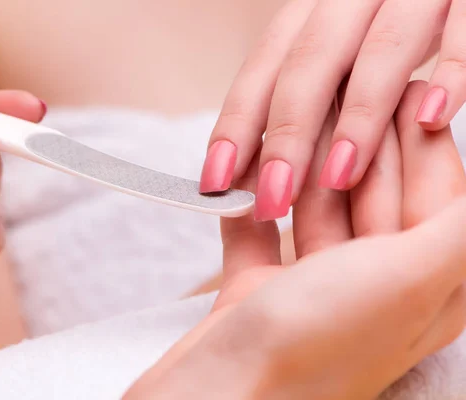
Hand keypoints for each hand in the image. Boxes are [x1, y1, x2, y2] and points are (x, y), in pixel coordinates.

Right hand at [125, 81, 465, 398]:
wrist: (221, 395)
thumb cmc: (319, 343)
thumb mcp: (411, 277)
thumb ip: (458, 227)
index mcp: (424, 284)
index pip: (436, 193)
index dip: (420, 140)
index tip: (401, 90)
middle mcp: (371, 283)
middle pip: (372, 193)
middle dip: (354, 145)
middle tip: (332, 96)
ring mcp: (312, 285)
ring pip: (314, 206)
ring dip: (299, 168)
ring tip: (285, 128)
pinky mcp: (259, 287)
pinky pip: (259, 230)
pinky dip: (249, 202)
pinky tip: (242, 174)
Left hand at [199, 0, 464, 220]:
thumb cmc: (378, 33)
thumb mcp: (331, 56)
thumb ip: (300, 98)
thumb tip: (253, 168)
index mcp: (311, 13)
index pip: (263, 68)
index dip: (236, 125)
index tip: (215, 182)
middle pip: (310, 63)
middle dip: (288, 134)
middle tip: (272, 198)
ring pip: (381, 50)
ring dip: (358, 117)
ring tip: (338, 176)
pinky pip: (464, 30)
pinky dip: (452, 73)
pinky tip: (434, 120)